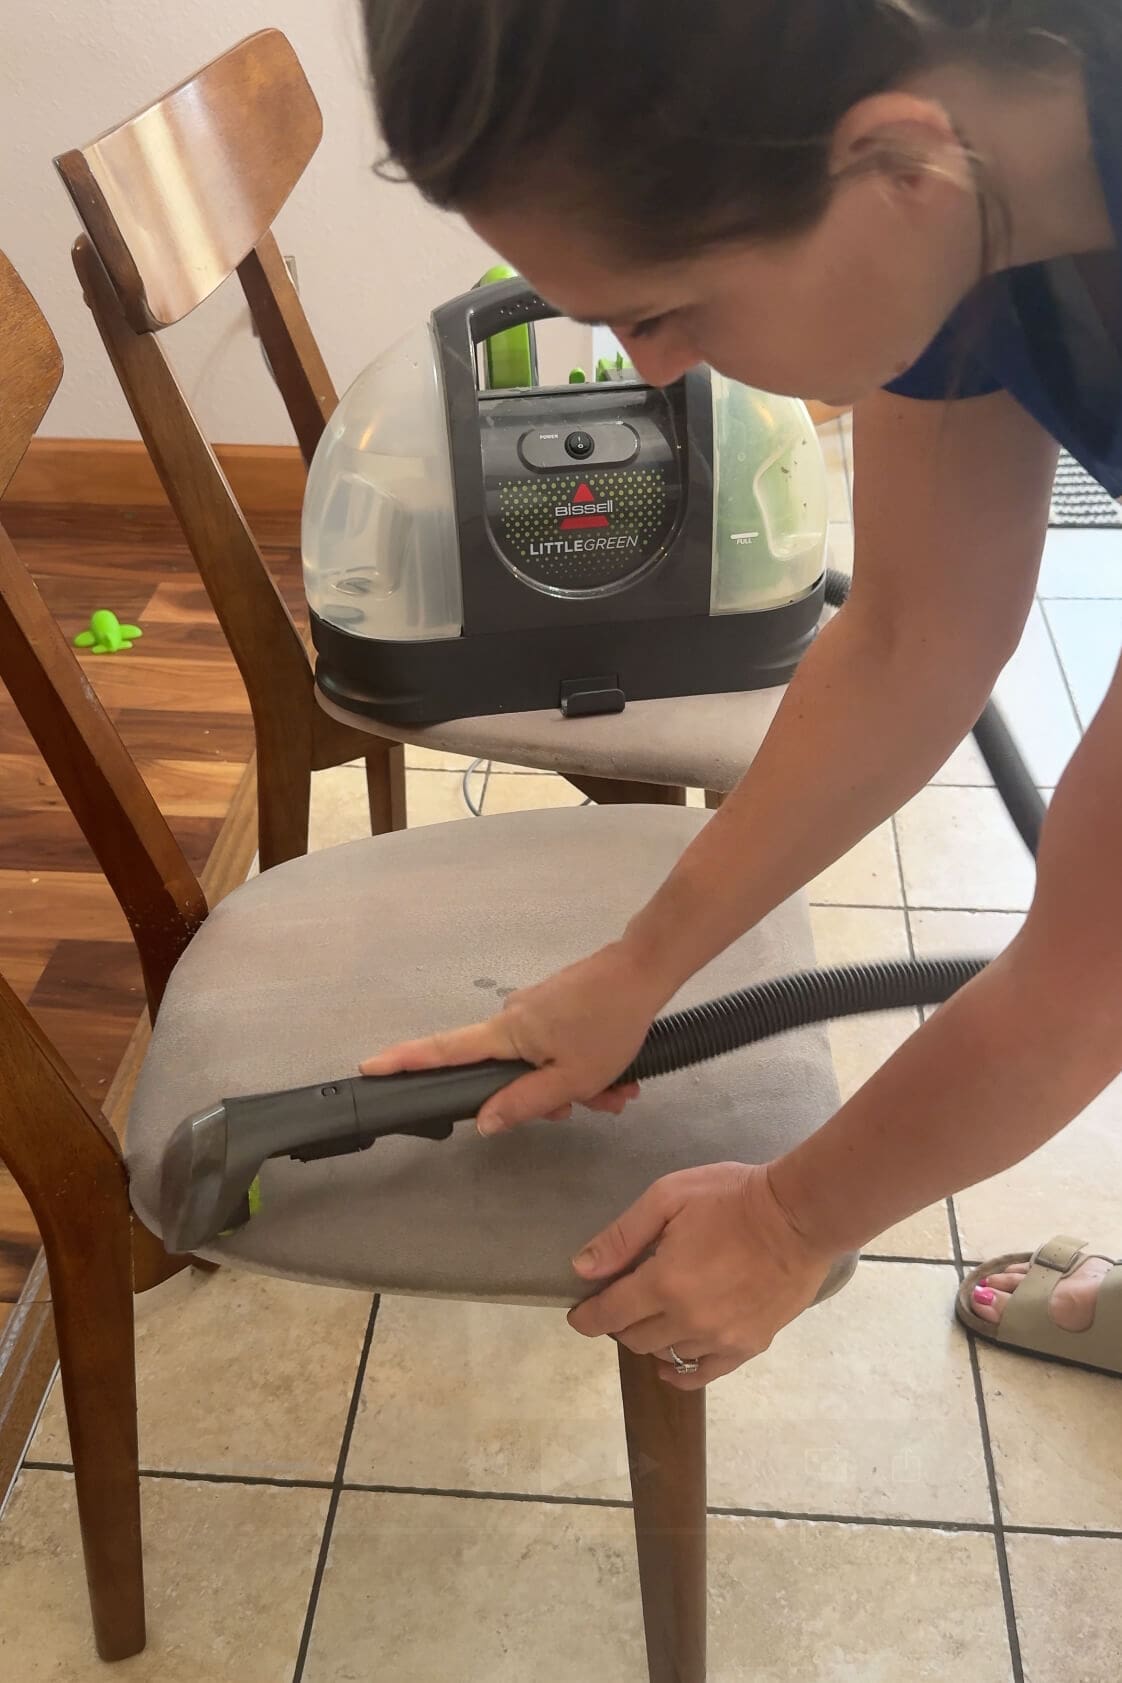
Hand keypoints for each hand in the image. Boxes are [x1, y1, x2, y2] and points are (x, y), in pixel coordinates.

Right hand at [360, 941, 668, 1134]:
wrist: (645, 970)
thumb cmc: (608, 1022)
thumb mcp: (571, 1077)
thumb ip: (525, 1103)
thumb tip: (484, 1121)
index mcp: (507, 1034)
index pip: (444, 1051)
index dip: (406, 1061)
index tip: (370, 1066)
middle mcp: (513, 1017)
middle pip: (510, 1071)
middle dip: (550, 1096)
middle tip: (596, 1102)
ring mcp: (537, 1009)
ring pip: (544, 1063)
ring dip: (578, 1082)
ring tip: (619, 1089)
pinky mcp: (559, 1005)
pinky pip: (561, 1046)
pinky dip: (586, 1064)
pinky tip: (621, 1073)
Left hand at [567, 1162, 835, 1387]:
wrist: (800, 1216)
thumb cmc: (732, 1197)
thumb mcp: (669, 1196)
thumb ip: (623, 1235)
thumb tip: (583, 1269)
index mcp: (664, 1283)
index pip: (610, 1314)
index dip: (587, 1317)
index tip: (578, 1314)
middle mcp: (688, 1320)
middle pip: (634, 1338)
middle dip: (619, 1322)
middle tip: (622, 1301)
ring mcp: (720, 1339)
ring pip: (666, 1354)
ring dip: (651, 1338)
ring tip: (654, 1315)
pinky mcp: (749, 1346)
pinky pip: (704, 1373)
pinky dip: (681, 1372)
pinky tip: (671, 1365)